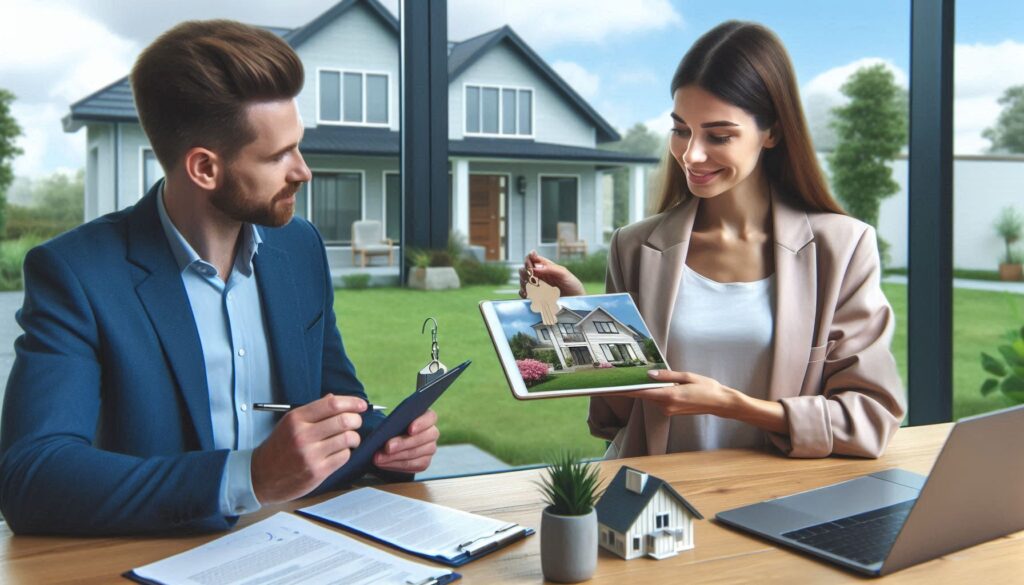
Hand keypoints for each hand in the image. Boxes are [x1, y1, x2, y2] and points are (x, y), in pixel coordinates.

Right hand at [251, 395, 365, 504]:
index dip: (352, 402)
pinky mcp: (317, 471)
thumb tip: (336, 398)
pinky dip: (346, 453)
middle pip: (344, 420)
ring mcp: (310, 454)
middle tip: (356, 422)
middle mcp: (303, 435)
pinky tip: (339, 452)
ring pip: (348, 439)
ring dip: (354, 438)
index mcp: (296, 419)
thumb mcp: (290, 423)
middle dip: (356, 420)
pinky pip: (344, 457)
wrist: (261, 476)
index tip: (361, 405)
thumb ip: (314, 411)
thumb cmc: (278, 448)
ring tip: (350, 439)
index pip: (332, 404)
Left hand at [374, 409, 438, 473]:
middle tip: (388, 447)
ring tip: (380, 457)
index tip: (410, 429)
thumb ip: (392, 420)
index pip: (430, 417)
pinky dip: (396, 464)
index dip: (421, 423)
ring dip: (395, 456)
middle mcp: (432, 433)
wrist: (391, 442)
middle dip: (403, 443)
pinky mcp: (424, 462)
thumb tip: (382, 424)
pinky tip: (385, 463)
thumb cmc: (392, 428)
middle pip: (423, 438)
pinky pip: (412, 465)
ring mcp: (430, 449)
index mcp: (427, 417)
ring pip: (416, 453)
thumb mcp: (392, 420)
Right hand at [518, 251, 585, 297]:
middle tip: (531, 276)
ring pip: (522, 280)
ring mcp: (536, 285)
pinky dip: (523, 292)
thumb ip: (550, 268)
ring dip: (523, 281)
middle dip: (525, 271)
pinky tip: (528, 294)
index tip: (531, 265)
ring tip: (532, 286)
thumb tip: (535, 267)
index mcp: (545, 266)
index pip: (532, 258)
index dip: (529, 258)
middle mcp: (539, 274)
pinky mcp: (535, 296)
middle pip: (524, 268)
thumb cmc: (573, 285)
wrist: (577, 302)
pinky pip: (523, 293)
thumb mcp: (564, 274)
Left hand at [617, 369, 735, 416]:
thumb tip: (648, 374)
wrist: (720, 403)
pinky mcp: (670, 410)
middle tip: (616, 378)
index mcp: (669, 396)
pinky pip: (658, 399)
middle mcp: (666, 406)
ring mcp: (668, 410)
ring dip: (647, 388)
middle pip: (644, 394)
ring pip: (651, 396)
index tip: (610, 389)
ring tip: (640, 376)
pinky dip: (655, 392)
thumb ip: (667, 375)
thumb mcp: (687, 376)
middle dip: (632, 386)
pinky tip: (658, 384)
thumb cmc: (707, 387)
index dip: (624, 390)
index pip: (641, 393)